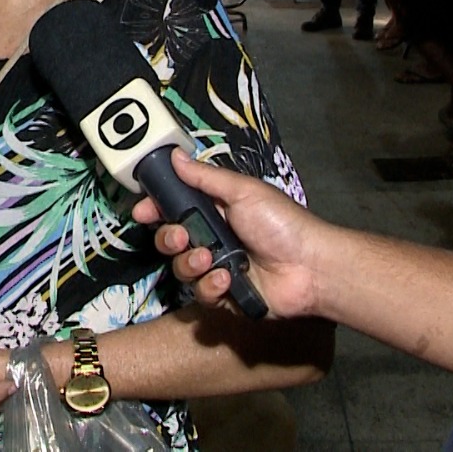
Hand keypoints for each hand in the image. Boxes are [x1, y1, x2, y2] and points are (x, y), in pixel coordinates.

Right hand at [133, 150, 324, 319]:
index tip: (142, 212)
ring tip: (211, 259)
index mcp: (216, 211)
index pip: (175, 209)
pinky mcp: (225, 295)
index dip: (156, 210)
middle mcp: (214, 238)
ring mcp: (218, 268)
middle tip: (181, 237)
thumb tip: (176, 157)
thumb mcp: (243, 191)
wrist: (310, 267)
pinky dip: (211, 286)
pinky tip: (228, 279)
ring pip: (182, 269)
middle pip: (171, 241)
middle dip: (169, 239)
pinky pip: (201, 293)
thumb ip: (206, 178)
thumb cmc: (283, 224)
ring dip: (191, 263)